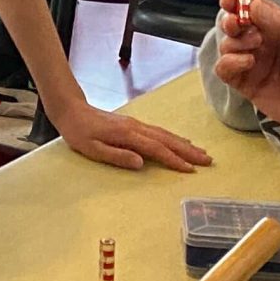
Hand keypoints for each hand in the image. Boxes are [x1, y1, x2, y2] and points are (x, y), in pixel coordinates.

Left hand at [50, 98, 211, 171]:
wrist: (71, 110)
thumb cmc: (79, 133)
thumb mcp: (92, 149)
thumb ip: (117, 156)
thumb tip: (141, 163)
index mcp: (127, 135)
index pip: (156, 149)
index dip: (174, 160)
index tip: (190, 170)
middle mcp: (135, 127)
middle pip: (166, 140)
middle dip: (188, 151)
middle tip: (207, 160)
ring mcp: (136, 124)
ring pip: (165, 134)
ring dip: (184, 144)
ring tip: (201, 152)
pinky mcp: (134, 124)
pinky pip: (159, 131)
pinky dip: (173, 137)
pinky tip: (180, 141)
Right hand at [213, 0, 279, 139]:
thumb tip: (252, 5)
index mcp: (279, 27)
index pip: (252, 8)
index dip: (238, 1)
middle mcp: (263, 43)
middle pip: (234, 25)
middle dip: (231, 20)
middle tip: (238, 23)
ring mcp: (253, 63)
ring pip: (227, 45)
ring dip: (235, 41)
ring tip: (255, 45)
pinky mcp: (247, 84)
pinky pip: (225, 69)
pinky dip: (229, 62)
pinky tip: (247, 61)